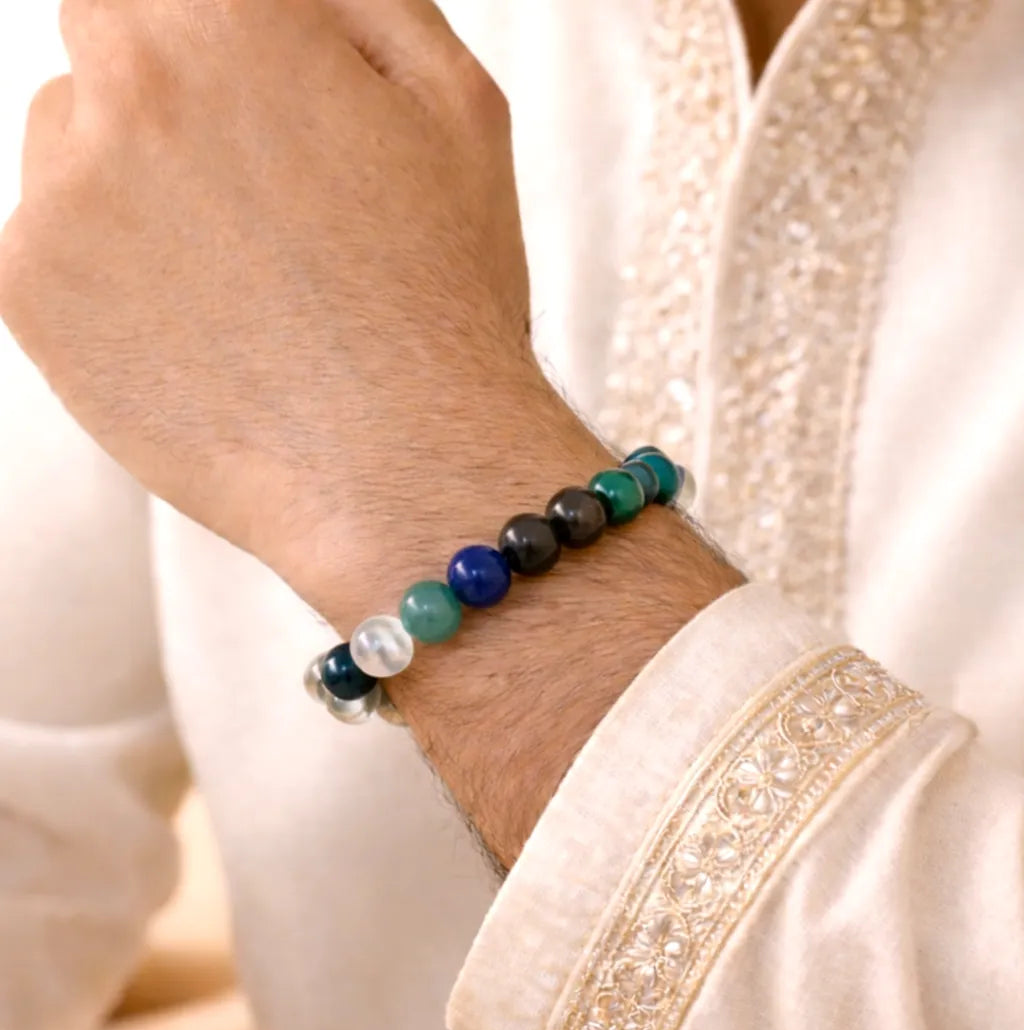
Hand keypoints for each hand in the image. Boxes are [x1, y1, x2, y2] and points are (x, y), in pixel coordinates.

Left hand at [0, 0, 739, 864]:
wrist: (404, 469)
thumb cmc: (446, 304)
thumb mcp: (461, 110)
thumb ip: (367, 5)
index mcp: (237, 20)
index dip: (213, 36)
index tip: (243, 100)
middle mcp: (130, 82)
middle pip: (111, 33)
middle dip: (171, 89)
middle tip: (252, 186)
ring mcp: (64, 189)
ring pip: (70, 137)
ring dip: (133, 176)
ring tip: (237, 276)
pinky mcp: (26, 292)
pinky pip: (48, 242)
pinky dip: (107, 272)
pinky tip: (197, 326)